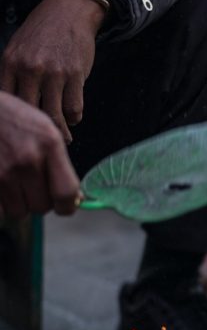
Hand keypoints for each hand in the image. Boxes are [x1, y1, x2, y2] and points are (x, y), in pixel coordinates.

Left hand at [0, 0, 105, 141]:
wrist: (69, 12)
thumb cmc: (42, 34)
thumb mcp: (17, 49)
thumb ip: (13, 75)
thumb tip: (16, 108)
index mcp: (10, 63)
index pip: (9, 102)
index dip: (17, 121)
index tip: (23, 132)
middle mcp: (30, 69)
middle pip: (31, 113)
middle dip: (39, 130)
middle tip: (44, 140)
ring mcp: (54, 73)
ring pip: (54, 115)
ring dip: (61, 130)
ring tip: (64, 136)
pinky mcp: (75, 76)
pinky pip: (74, 108)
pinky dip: (74, 118)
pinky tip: (72, 118)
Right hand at [0, 91, 80, 218]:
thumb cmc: (13, 117)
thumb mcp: (44, 128)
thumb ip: (60, 162)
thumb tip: (75, 198)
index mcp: (49, 143)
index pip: (66, 192)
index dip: (68, 206)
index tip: (65, 206)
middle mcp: (27, 158)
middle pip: (42, 207)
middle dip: (40, 201)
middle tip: (33, 186)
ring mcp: (2, 170)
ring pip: (19, 211)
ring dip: (18, 203)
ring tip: (13, 181)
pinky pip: (0, 210)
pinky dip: (2, 203)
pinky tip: (2, 184)